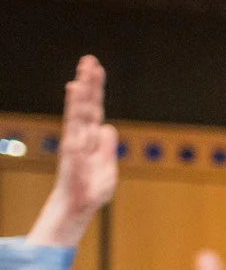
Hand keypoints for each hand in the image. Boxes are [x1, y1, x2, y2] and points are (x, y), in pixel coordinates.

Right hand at [27, 57, 119, 248]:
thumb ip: (108, 147)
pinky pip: (74, 132)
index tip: (96, 68)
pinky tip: (73, 99)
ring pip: (78, 116)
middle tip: (89, 60)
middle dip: (88, 84)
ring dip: (80, 95)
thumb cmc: (92, 190)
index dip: (95, 89)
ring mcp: (75, 145)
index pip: (94, 109)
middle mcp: (82, 137)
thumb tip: (108, 127)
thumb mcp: (108, 167)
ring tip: (80, 76)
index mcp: (92, 139)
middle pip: (86, 106)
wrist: (78, 208)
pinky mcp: (72, 155)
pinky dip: (75, 115)